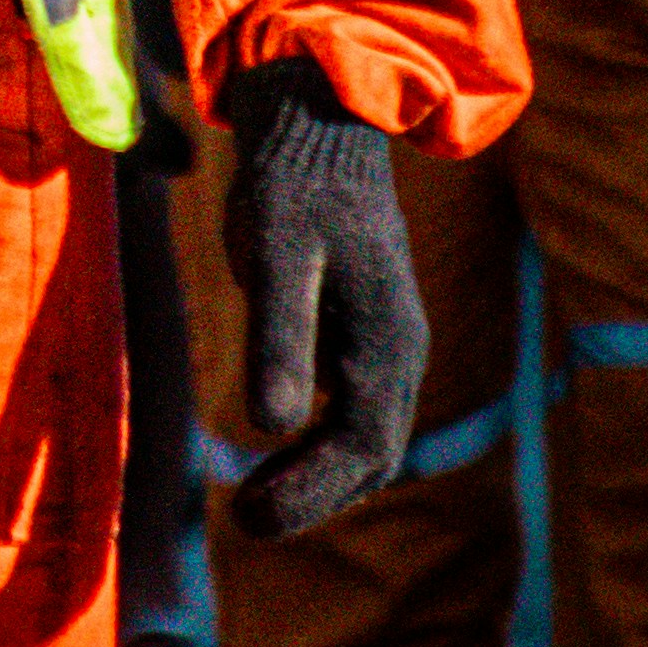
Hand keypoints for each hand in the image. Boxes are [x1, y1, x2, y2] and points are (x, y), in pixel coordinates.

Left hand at [221, 54, 427, 538]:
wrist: (318, 126)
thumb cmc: (292, 186)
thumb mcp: (275, 255)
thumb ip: (277, 336)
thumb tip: (266, 425)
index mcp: (385, 339)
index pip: (361, 446)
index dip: (310, 492)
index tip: (252, 518)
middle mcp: (400, 348)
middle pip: (372, 454)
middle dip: (315, 495)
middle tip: (247, 520)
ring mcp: (391, 340)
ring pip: (370, 437)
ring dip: (320, 477)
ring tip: (256, 501)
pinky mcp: (369, 329)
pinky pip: (359, 409)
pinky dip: (324, 446)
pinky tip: (279, 451)